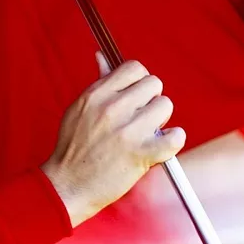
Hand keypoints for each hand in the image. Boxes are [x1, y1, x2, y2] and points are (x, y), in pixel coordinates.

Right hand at [41, 52, 185, 226]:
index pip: (134, 68)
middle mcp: (112, 109)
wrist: (68, 186)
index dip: (140, 81)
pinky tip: (162, 145)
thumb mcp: (79, 108)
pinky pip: (176, 137)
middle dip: (151, 99)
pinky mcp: (141, 155)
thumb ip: (98, 83)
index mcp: (97, 94)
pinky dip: (174, 140)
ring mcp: (127, 132)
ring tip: (147, 132)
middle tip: (141, 117)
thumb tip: (102, 57)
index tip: (136, 96)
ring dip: (160, 120)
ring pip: (166, 106)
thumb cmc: (73, 148)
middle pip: (154, 84)